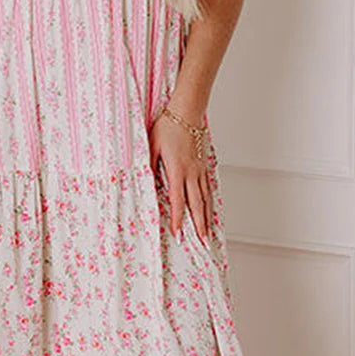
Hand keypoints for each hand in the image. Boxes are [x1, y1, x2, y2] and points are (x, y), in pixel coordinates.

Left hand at [149, 106, 211, 245]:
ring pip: (205, 199)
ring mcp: (200, 170)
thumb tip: (145, 184)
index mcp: (177, 170)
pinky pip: (208, 189)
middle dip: (199, 226)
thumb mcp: (152, 146)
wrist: (187, 111)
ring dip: (206, 218)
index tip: (178, 234)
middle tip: (203, 243)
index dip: (178, 219)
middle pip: (197, 205)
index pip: (177, 201)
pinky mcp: (203, 166)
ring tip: (208, 235)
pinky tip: (209, 212)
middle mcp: (191, 173)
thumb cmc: (167, 126)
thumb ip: (149, 166)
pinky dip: (209, 203)